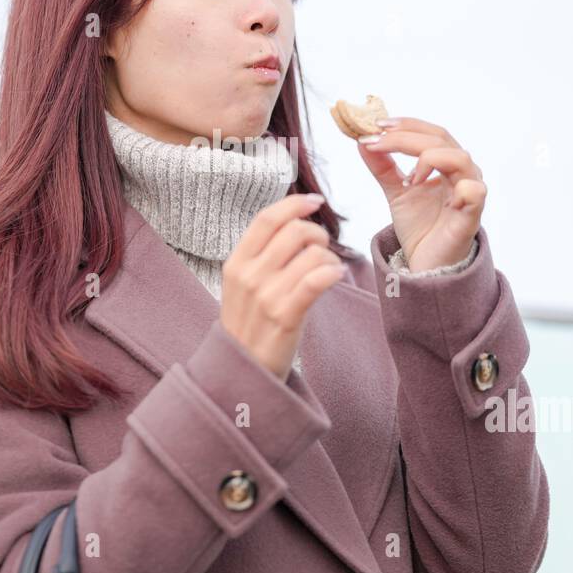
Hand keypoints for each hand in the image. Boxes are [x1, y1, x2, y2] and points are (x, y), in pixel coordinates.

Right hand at [220, 193, 346, 380]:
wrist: (242, 370)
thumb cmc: (249, 324)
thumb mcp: (242, 284)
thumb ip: (261, 255)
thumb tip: (294, 221)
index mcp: (236, 262)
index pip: (267, 219)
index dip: (295, 205)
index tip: (315, 202)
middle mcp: (249, 276)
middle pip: (295, 232)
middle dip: (319, 234)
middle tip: (324, 249)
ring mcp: (266, 296)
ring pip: (312, 254)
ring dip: (330, 259)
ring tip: (329, 271)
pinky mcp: (285, 316)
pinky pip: (317, 280)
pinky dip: (333, 273)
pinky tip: (336, 278)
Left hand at [355, 116, 485, 271]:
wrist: (426, 264)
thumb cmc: (420, 226)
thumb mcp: (395, 191)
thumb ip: (382, 165)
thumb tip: (362, 140)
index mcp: (447, 163)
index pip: (431, 132)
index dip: (406, 125)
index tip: (377, 125)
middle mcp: (463, 172)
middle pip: (441, 139)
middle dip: (406, 136)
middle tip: (378, 140)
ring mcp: (470, 192)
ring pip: (458, 158)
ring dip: (427, 158)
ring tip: (408, 178)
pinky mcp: (471, 216)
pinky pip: (475, 191)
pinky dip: (455, 185)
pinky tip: (427, 190)